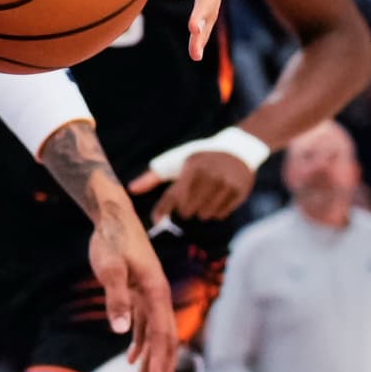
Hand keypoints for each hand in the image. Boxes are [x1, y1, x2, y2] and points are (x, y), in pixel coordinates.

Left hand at [86, 205, 178, 371]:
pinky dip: (139, 342)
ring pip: (154, 334)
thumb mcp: (109, 268)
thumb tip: (121, 332)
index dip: (162, 363)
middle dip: (162, 368)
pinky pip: (144, 323)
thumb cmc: (110, 240)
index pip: (163, 335)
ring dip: (150, 359)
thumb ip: (115, 298)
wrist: (112, 216)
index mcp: (157, 292)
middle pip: (165, 339)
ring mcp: (150, 294)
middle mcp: (159, 295)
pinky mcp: (139, 292)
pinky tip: (131, 358)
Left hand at [130, 148, 257, 222]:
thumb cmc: (198, 159)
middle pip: (187, 210)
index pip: (173, 196)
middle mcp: (210, 176)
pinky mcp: (239, 192)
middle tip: (187, 201)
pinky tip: (216, 198)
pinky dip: (215, 211)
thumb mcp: (176, 162)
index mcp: (192, 167)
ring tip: (203, 198)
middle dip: (184, 210)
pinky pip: (220, 215)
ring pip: (204, 215)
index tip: (156, 221)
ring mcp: (226, 184)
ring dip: (200, 211)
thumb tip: (131, 188)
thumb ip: (153, 177)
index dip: (162, 211)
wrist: (237, 150)